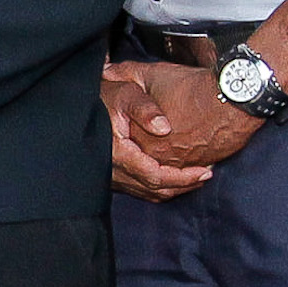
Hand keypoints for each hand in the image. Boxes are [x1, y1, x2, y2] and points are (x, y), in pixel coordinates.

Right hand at [101, 59, 228, 202]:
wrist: (81, 106)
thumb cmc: (105, 96)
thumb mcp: (126, 94)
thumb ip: (145, 108)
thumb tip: (164, 128)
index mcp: (117, 153)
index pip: (154, 176)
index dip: (182, 178)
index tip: (204, 172)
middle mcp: (112, 170)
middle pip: (154, 189)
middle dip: (183, 185)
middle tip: (206, 175)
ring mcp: (110, 176)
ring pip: (147, 192)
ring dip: (173, 187)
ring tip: (195, 176)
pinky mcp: (112, 176)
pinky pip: (139, 189)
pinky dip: (160, 186)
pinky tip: (174, 176)